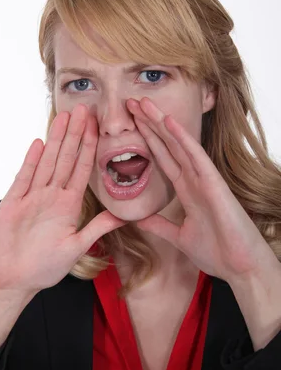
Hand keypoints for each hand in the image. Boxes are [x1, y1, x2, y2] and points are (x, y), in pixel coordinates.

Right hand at [0, 104, 125, 299]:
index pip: (82, 169)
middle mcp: (51, 196)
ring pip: (47, 162)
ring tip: (64, 117)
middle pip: (65, 159)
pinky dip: (31, 161)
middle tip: (84, 109)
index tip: (98, 126)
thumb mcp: (77, 247)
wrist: (14, 280)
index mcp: (68, 205)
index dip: (90, 147)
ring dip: (56, 140)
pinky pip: (24, 178)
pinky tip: (39, 143)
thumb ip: (97, 228)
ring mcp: (32, 197)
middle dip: (75, 134)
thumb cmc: (44, 267)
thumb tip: (124, 217)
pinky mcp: (13, 203)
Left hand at [127, 96, 273, 282]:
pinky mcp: (214, 184)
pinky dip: (182, 139)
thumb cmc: (216, 252)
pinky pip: (196, 156)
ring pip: (179, 145)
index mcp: (186, 191)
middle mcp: (194, 180)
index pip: (162, 159)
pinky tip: (168, 122)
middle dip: (149, 124)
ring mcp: (204, 179)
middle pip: (167, 146)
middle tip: (132, 102)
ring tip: (144, 103)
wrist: (239, 267)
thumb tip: (139, 219)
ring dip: (161, 123)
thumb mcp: (178, 237)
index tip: (131, 123)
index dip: (147, 140)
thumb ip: (159, 225)